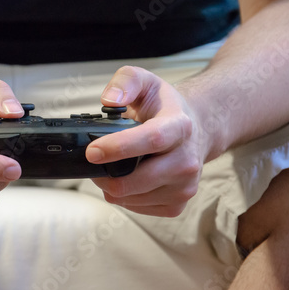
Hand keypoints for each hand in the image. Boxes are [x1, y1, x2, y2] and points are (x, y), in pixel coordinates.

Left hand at [86, 66, 207, 216]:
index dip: (118, 147)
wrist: (196, 130)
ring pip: (130, 198)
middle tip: (93, 160)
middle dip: (104, 175)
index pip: (151, 140)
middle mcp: (187, 161)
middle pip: (136, 180)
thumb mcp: (146, 82)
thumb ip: (126, 81)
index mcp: (179, 127)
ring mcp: (184, 187)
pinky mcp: (177, 205)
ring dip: (111, 185)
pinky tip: (127, 178)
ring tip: (112, 166)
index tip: (92, 152)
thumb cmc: (165, 108)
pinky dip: (123, 196)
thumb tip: (109, 100)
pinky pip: (136, 208)